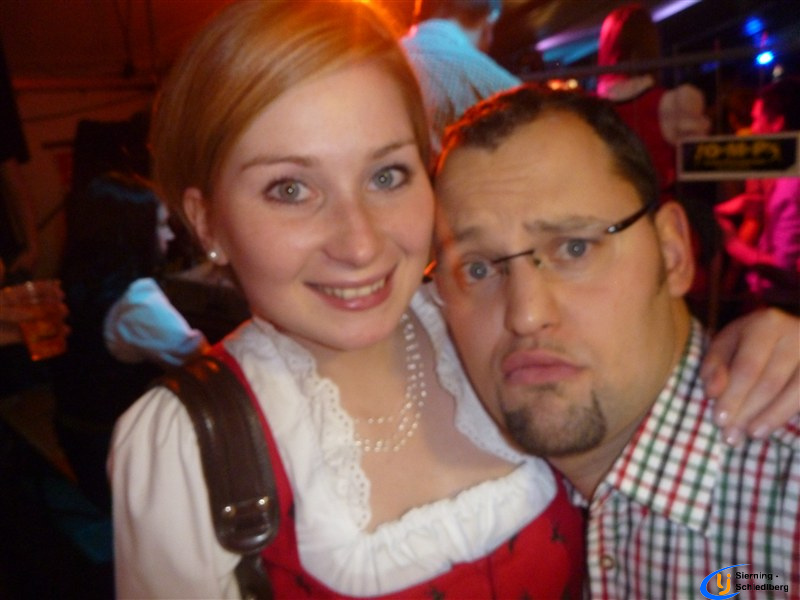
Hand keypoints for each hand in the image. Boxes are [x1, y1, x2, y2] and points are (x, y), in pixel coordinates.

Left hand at [701, 308, 798, 444]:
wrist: (788, 332)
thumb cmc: (749, 341)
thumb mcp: (726, 344)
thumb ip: (714, 366)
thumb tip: (713, 392)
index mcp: (765, 324)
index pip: (747, 367)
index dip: (733, 396)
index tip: (719, 420)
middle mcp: (796, 334)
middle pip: (770, 382)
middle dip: (747, 412)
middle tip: (730, 436)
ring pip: (796, 392)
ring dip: (771, 418)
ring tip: (752, 435)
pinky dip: (789, 414)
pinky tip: (773, 428)